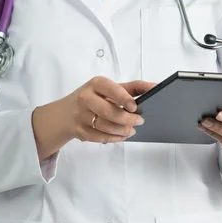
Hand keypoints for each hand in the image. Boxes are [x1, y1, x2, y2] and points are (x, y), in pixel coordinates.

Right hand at [32, 77, 154, 159]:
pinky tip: (122, 136)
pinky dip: (113, 138)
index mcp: (96, 84)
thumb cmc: (95, 97)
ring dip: (122, 131)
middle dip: (127, 119)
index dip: (124, 98)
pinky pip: (99, 137)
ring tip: (132, 130)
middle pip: (108, 111)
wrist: (66, 112)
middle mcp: (85, 98)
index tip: (135, 107)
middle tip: (140, 121)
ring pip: (104, 126)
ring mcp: (80, 115)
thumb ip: (133, 88)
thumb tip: (155, 87)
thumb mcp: (110, 88)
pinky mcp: (79, 131)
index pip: (111, 89)